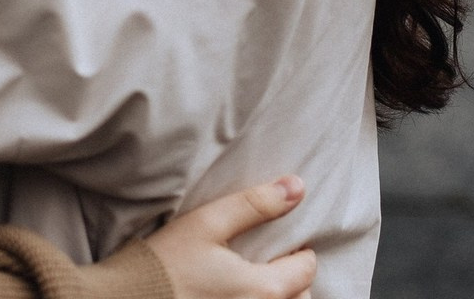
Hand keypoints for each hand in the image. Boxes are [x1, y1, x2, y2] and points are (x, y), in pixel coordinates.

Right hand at [143, 177, 315, 298]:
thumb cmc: (167, 262)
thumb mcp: (208, 222)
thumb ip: (254, 204)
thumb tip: (296, 186)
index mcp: (264, 290)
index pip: (306, 269)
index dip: (299, 249)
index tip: (282, 238)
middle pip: (300, 298)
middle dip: (294, 278)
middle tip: (273, 258)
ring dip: (280, 296)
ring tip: (256, 278)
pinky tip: (236, 292)